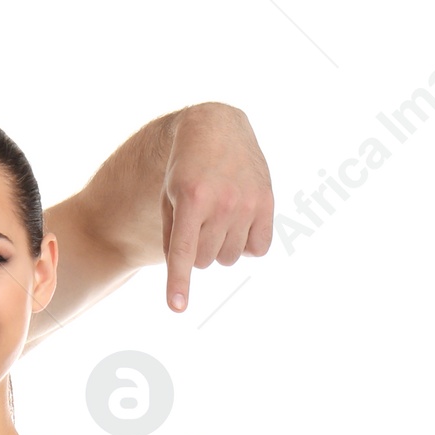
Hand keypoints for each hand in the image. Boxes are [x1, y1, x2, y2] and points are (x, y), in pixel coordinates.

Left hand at [161, 104, 272, 312]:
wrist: (216, 127)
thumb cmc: (185, 169)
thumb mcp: (167, 197)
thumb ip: (171, 238)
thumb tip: (186, 272)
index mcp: (191, 200)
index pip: (183, 252)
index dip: (179, 282)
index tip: (177, 307)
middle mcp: (222, 202)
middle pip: (204, 261)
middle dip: (197, 250)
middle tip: (197, 221)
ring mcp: (247, 203)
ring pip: (229, 258)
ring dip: (220, 247)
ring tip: (218, 217)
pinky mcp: (267, 202)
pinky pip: (257, 250)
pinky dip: (246, 246)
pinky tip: (239, 223)